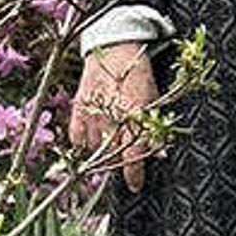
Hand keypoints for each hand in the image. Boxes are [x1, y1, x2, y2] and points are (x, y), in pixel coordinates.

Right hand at [71, 41, 158, 191]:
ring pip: (95, 146)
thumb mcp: (154, 99)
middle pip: (112, 152)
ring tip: (110, 142)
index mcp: (133, 112)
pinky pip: (77, 136)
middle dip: (119, 161)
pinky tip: (92, 138)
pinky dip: (84, 141)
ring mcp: (92, 111)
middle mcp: (111, 114)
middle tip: (124, 159)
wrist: (115, 48)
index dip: (133, 173)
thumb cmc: (139, 76)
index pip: (132, 152)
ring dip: (103, 150)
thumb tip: (158, 152)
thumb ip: (152, 127)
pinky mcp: (78, 107)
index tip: (135, 186)